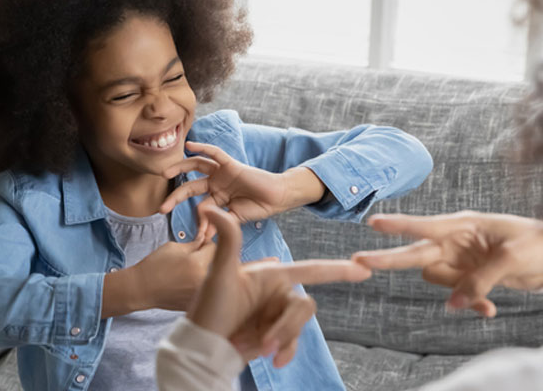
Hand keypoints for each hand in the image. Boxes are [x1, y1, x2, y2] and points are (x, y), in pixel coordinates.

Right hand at [132, 236, 215, 310]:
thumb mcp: (174, 247)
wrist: (141, 289)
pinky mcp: (197, 303)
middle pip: (217, 263)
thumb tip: (207, 239)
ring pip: (213, 277)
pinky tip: (186, 283)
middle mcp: (203, 281)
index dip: (206, 243)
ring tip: (189, 271)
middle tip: (194, 257)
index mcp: (198, 264)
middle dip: (208, 257)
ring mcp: (201, 295)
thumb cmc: (154, 265)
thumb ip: (195, 243)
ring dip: (206, 271)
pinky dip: (200, 285)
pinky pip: (206, 290)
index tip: (199, 244)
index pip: (215, 247)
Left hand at [160, 141, 326, 236]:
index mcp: (217, 198)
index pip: (199, 207)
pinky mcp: (231, 164)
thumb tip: (204, 237)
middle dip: (175, 197)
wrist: (279, 198)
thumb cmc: (259, 207)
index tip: (196, 237)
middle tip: (161, 208)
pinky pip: (215, 153)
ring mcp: (223, 173)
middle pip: (190, 187)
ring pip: (196, 166)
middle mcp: (216, 184)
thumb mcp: (235, 219)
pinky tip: (190, 145)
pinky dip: (202, 148)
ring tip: (165, 173)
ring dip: (180, 168)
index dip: (197, 222)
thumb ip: (219, 224)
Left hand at [188, 204, 371, 366]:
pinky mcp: (276, 334)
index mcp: (272, 275)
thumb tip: (212, 208)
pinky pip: (293, 342)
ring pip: (299, 326)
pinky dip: (285, 351)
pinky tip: (273, 360)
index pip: (311, 269)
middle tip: (264, 343)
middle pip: (304, 306)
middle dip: (286, 326)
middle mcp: (279, 292)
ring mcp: (278, 314)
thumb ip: (227, 240)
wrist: (203, 345)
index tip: (364, 268)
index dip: (338, 269)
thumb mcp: (219, 273)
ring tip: (255, 349)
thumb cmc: (209, 308)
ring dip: (280, 339)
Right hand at [352, 211, 542, 316]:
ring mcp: (458, 259)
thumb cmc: (537, 243)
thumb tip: (453, 306)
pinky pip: (457, 294)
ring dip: (454, 292)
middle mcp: (453, 242)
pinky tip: (489, 310)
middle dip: (386, 259)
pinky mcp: (468, 276)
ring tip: (484, 302)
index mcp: (461, 225)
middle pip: (413, 253)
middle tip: (357, 262)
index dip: (397, 225)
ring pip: (436, 278)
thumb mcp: (510, 258)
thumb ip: (479, 281)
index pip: (422, 226)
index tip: (372, 223)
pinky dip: (471, 303)